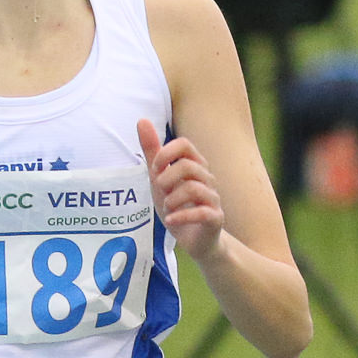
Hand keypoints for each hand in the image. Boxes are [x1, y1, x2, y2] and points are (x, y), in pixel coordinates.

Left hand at [139, 117, 223, 261]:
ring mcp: (213, 197)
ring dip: (171, 200)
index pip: (184, 144)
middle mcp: (207, 178)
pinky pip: (201, 212)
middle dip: (165, 179)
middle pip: (187, 165)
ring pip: (193, 188)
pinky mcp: (215, 217)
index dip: (165, 154)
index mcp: (194, 165)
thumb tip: (141, 120)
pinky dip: (181, 216)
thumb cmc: (177, 204)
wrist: (194, 238)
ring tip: (167, 208)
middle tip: (161, 192)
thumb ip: (152, 151)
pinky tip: (171, 219)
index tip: (155, 169)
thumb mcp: (159, 177)